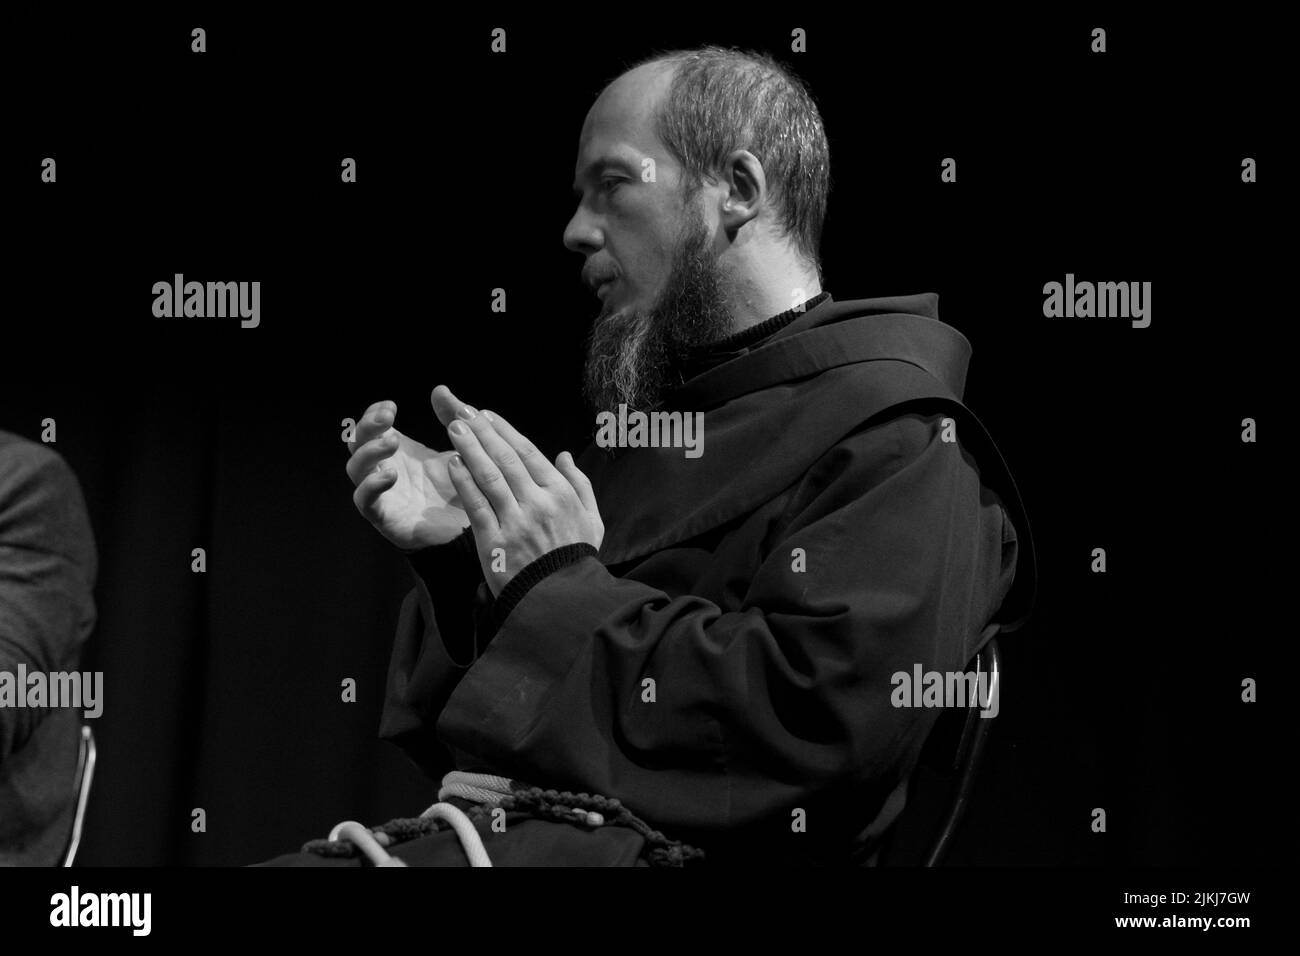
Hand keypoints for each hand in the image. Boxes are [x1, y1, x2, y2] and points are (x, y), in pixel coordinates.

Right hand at [345, 393, 478, 550]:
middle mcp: (385, 469)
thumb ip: (453, 418)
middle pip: (357, 444)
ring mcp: (382, 493)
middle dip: (367, 427)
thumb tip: (441, 389)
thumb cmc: (466, 488)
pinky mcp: (385, 517)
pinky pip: (364, 501)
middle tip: (387, 417)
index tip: (390, 406)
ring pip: (355, 470)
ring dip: (369, 452)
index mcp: (399, 452)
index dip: (373, 414)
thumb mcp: (462, 448)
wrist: (475, 529)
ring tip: (393, 442)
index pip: (371, 427)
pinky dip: (371, 486)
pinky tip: (389, 475)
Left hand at [438, 389, 602, 596]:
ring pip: (489, 477)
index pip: (528, 453)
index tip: (487, 414)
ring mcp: (515, 523)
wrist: (562, 600)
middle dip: (482, 432)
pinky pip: (476, 506)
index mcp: (561, 494)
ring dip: (470, 449)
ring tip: (453, 428)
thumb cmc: (576, 557)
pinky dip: (464, 483)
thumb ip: (579, 483)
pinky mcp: (495, 543)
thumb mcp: (591, 519)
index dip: (505, 431)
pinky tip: (453, 464)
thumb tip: (564, 455)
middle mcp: (538, 503)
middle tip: (463, 411)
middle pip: (506, 459)